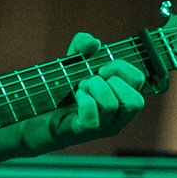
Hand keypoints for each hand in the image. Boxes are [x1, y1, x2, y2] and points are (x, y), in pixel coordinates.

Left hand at [26, 33, 145, 153]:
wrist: (37, 111)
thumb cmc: (62, 87)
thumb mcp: (73, 60)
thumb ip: (83, 44)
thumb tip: (94, 44)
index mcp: (122, 98)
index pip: (139, 81)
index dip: (121, 68)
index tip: (101, 68)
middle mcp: (117, 117)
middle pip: (135, 101)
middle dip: (111, 81)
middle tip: (91, 80)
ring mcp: (101, 128)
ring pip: (111, 106)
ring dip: (93, 88)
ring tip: (80, 88)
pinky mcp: (81, 133)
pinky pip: (91, 120)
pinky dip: (84, 102)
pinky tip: (76, 97)